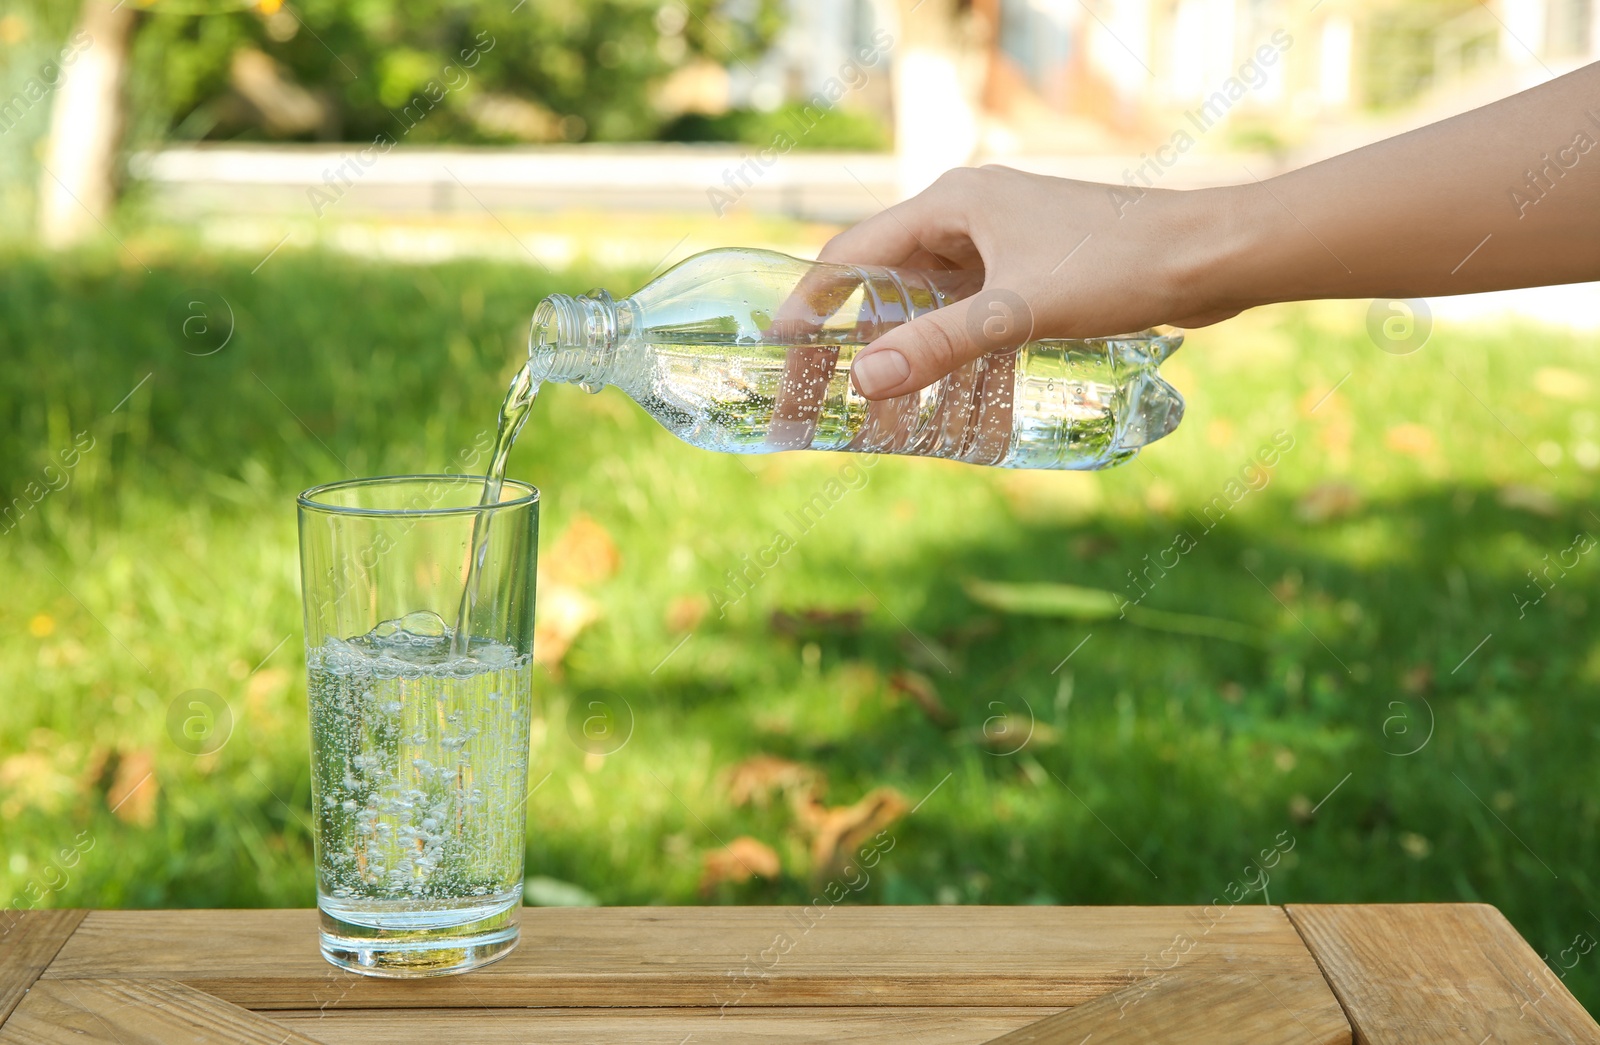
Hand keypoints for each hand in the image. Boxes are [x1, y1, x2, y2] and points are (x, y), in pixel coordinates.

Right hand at [819, 165, 1242, 399]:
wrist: (1212, 254)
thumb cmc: (1119, 268)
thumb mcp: (1018, 312)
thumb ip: (939, 346)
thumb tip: (864, 380)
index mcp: (953, 203)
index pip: (855, 250)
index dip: (812, 298)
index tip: (780, 343)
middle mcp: (971, 212)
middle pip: (889, 274)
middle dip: (859, 332)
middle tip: (831, 387)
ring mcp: (1004, 237)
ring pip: (933, 294)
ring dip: (910, 343)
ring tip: (886, 400)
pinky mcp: (1034, 263)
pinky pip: (972, 304)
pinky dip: (954, 342)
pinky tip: (952, 386)